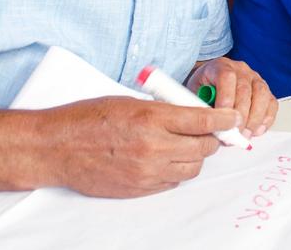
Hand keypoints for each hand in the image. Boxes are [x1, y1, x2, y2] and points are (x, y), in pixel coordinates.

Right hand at [44, 96, 237, 197]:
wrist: (56, 148)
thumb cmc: (89, 118)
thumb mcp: (130, 101)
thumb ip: (164, 109)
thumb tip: (195, 113)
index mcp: (152, 117)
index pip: (203, 119)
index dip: (224, 119)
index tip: (234, 118)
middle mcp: (153, 146)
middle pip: (203, 148)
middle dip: (211, 140)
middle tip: (209, 133)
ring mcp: (147, 171)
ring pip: (191, 169)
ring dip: (195, 157)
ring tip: (185, 146)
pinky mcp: (139, 189)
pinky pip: (172, 183)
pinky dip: (175, 172)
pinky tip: (165, 160)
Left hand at [188, 57, 276, 137]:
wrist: (210, 82)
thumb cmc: (202, 89)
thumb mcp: (194, 94)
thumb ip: (201, 106)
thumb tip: (210, 125)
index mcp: (220, 66)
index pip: (227, 77)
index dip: (226, 97)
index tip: (222, 117)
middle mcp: (240, 70)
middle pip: (245, 90)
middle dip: (240, 115)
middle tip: (234, 133)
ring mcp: (255, 78)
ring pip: (262, 95)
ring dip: (254, 118)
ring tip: (245, 134)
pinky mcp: (264, 90)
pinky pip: (272, 103)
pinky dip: (266, 119)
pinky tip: (257, 130)